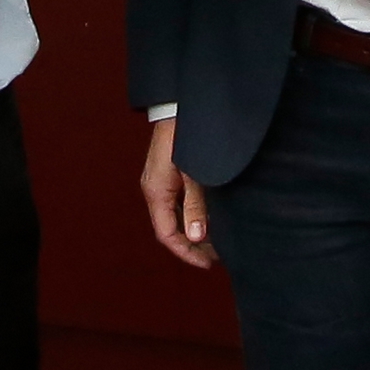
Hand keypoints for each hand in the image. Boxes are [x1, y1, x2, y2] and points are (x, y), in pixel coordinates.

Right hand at [140, 117, 215, 268]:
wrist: (178, 106)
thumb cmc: (187, 138)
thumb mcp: (194, 174)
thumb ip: (195, 205)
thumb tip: (195, 237)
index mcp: (156, 192)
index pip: (167, 234)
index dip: (187, 252)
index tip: (208, 263)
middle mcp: (153, 189)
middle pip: (169, 228)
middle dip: (191, 245)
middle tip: (216, 256)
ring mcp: (158, 181)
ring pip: (172, 216)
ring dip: (191, 230)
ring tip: (215, 240)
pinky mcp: (165, 173)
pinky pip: (175, 202)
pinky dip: (189, 215)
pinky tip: (207, 216)